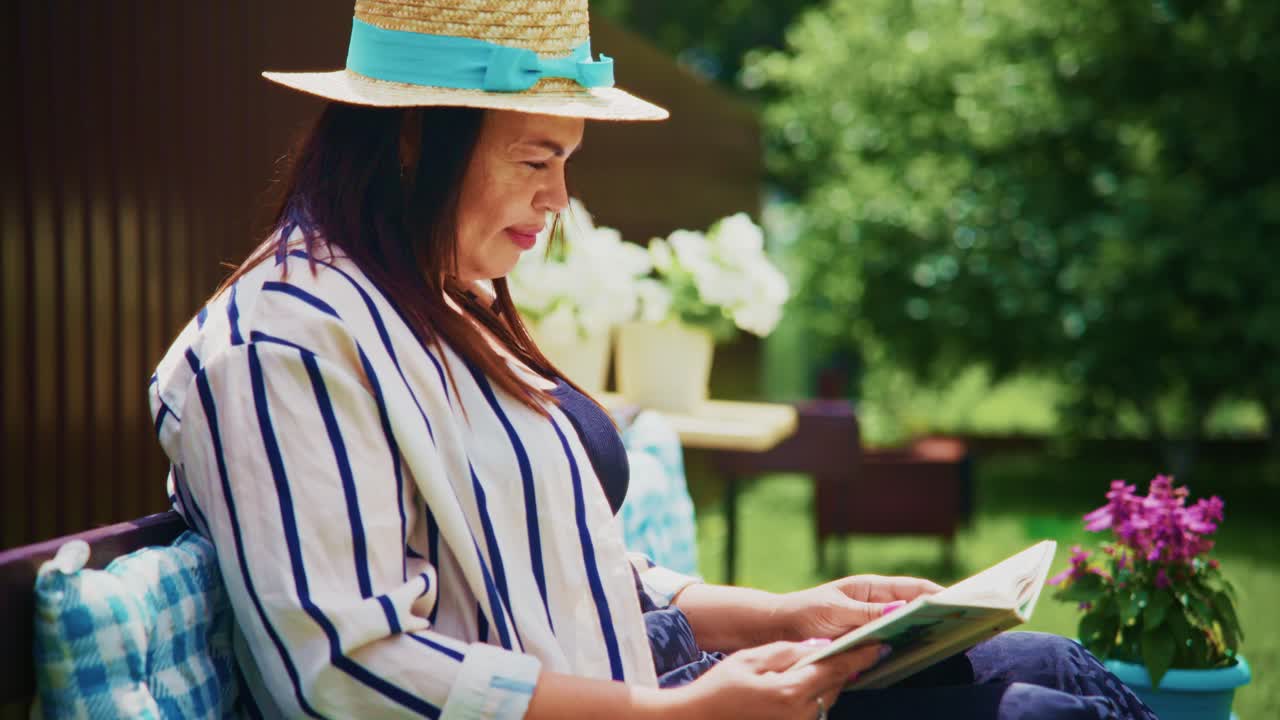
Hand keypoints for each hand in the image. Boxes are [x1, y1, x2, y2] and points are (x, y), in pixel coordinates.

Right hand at [668, 640, 885, 719]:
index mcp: (791, 692)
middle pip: (836, 684)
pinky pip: (815, 707)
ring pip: (827, 697)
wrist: (700, 718)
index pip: (836, 669)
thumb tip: (821, 647)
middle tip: (857, 645)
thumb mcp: (752, 659)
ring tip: (826, 661)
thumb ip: (789, 651)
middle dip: (844, 665)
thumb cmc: (720, 687)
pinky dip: (816, 691)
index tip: (880, 644)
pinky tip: (805, 679)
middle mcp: (801, 714)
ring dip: (828, 679)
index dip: (860, 655)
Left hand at [774, 574, 944, 641]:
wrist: (782, 629)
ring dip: (924, 635)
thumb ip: (867, 613)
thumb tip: (902, 610)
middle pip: (915, 608)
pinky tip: (917, 658)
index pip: (913, 588)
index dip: (938, 593)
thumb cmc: (807, 613)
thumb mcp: (836, 611)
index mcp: (871, 589)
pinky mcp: (867, 643)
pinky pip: (892, 646)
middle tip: (964, 625)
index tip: (961, 601)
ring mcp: (874, 624)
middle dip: (938, 615)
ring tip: (948, 642)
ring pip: (906, 629)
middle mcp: (877, 605)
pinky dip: (905, 651)